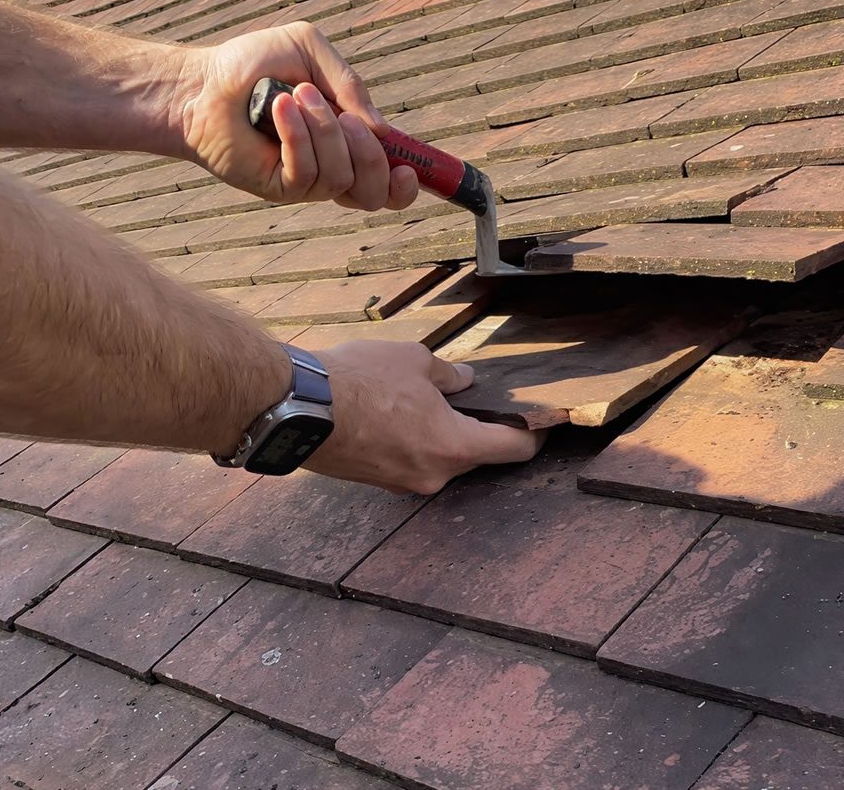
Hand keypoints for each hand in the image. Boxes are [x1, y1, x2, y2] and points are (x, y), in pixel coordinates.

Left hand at [174, 22, 417, 210]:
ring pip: (341, 178)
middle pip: (375, 191)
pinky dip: (297, 137)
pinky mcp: (278, 187)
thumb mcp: (310, 52)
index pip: (389, 182)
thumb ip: (351, 84)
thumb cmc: (254, 65)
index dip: (405, 183)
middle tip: (346, 119)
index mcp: (348, 142)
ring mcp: (305, 182)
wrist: (204, 82)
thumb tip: (380, 129)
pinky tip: (278, 110)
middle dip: (369, 154)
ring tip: (295, 97)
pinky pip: (307, 175)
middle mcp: (331, 168)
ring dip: (324, 131)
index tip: (408, 168)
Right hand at [306, 340, 545, 493]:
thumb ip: (447, 374)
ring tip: (418, 399)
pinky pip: (404, 461)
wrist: (295, 407)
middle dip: (474, 428)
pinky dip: (407, 441)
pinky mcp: (372, 482)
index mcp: (454, 447)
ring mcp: (400, 484)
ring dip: (435, 434)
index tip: (547, 425)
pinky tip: (390, 413)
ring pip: (435, 458)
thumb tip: (464, 380)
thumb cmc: (359, 381)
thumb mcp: (415, 360)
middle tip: (472, 399)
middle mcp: (433, 476)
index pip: (513, 450)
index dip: (536, 435)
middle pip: (472, 455)